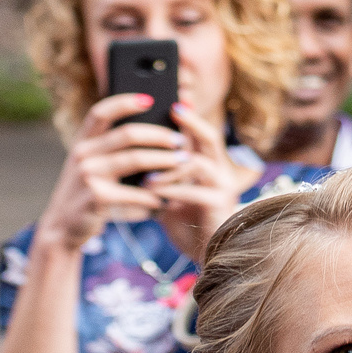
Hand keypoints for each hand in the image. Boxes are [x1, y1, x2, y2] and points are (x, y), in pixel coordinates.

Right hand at [31, 92, 189, 252]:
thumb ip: (114, 150)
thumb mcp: (93, 166)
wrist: (63, 227)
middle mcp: (82, 154)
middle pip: (127, 134)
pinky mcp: (95, 198)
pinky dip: (153, 196)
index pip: (101, 112)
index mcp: (83, 142)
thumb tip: (160, 132)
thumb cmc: (88, 192)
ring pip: (135, 160)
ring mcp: (87, 175)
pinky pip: (134, 193)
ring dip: (164, 161)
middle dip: (159, 135)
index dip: (125, 102)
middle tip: (181, 141)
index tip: (150, 99)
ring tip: (184, 163)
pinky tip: (166, 199)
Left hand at [145, 102, 265, 262]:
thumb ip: (158, 170)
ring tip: (146, 173)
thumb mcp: (169, 190)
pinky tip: (152, 193)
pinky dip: (171, 190)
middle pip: (209, 137)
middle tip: (172, 110)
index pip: (201, 133)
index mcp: (208, 165)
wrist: (204, 252)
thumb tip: (129, 150)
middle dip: (191, 122)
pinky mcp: (219, 204)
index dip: (190, 115)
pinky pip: (194, 191)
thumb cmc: (185, 220)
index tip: (173, 100)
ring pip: (198, 163)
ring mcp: (222, 187)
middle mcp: (220, 171)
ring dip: (169, 165)